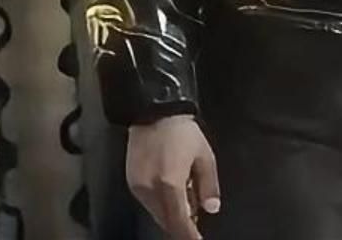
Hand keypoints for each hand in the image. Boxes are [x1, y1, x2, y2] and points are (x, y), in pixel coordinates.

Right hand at [127, 115, 220, 239]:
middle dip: (182, 225)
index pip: (179, 221)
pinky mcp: (131, 182)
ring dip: (171, 214)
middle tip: (196, 220)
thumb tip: (210, 209)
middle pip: (165, 220)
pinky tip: (172, 191)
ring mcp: (138, 187)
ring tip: (187, 198)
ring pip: (156, 213)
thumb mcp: (204, 157)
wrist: (154, 112)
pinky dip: (161, 204)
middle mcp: (150, 189)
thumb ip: (208, 186)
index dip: (188, 235)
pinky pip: (148, 202)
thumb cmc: (183, 133)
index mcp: (169, 184)